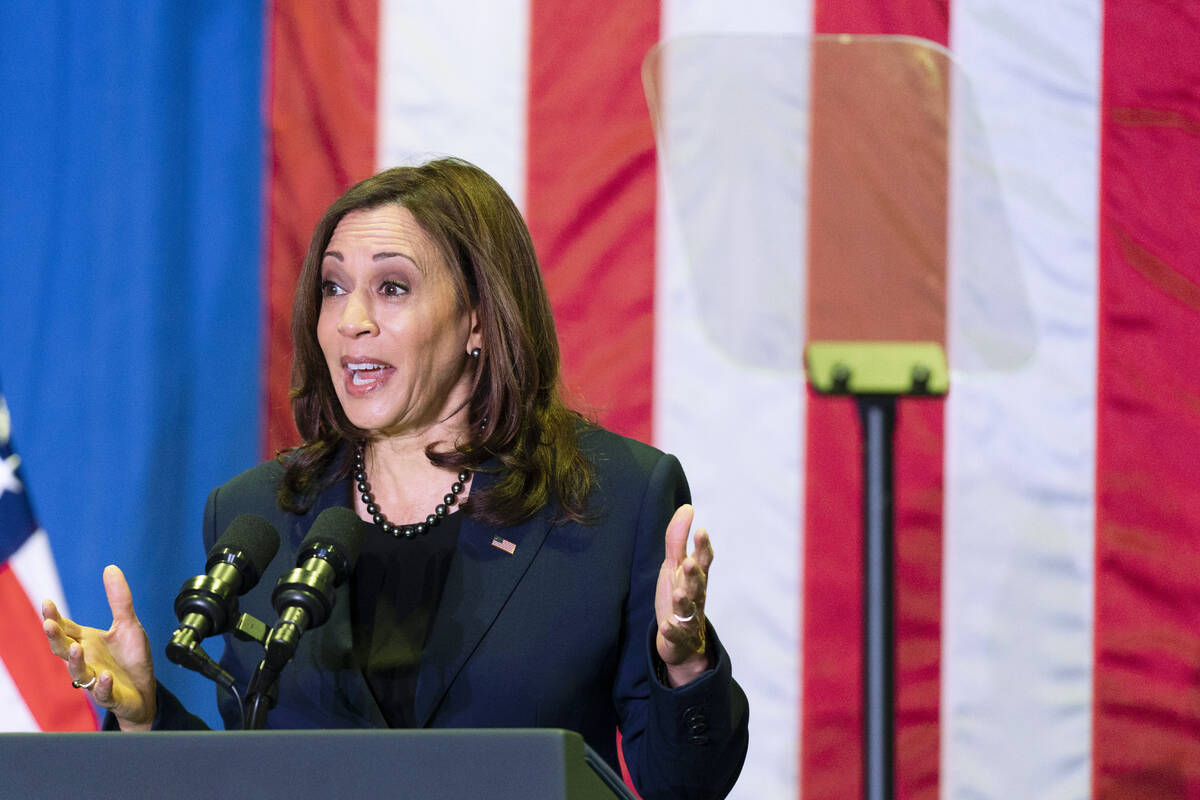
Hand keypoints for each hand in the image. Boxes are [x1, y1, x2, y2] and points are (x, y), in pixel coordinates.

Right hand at [42, 565, 156, 730]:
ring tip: (76, 648)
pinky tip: (106, 676)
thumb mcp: (128, 624)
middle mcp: (86, 660)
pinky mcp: (111, 696)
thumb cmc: (130, 658)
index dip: (54, 617)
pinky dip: (103, 686)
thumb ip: (119, 599)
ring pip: (78, 672)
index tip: (47, 602)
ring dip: (75, 661)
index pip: (65, 628)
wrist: (145, 689)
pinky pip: (104, 693)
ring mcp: (96, 679)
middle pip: (63, 649)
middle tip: (49, 624)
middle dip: (55, 637)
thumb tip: (110, 568)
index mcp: (86, 642)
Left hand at [654, 504, 713, 686]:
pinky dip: (673, 631)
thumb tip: (687, 507)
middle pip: (697, 584)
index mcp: (695, 577)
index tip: (701, 532)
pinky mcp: (679, 637)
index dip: (703, 547)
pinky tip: (666, 627)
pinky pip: (677, 635)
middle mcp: (695, 596)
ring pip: (689, 609)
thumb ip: (678, 538)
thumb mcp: (675, 566)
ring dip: (685, 602)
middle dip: (694, 574)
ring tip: (679, 595)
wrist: (683, 641)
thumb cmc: (680, 595)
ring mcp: (689, 617)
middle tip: (689, 563)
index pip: (703, 561)